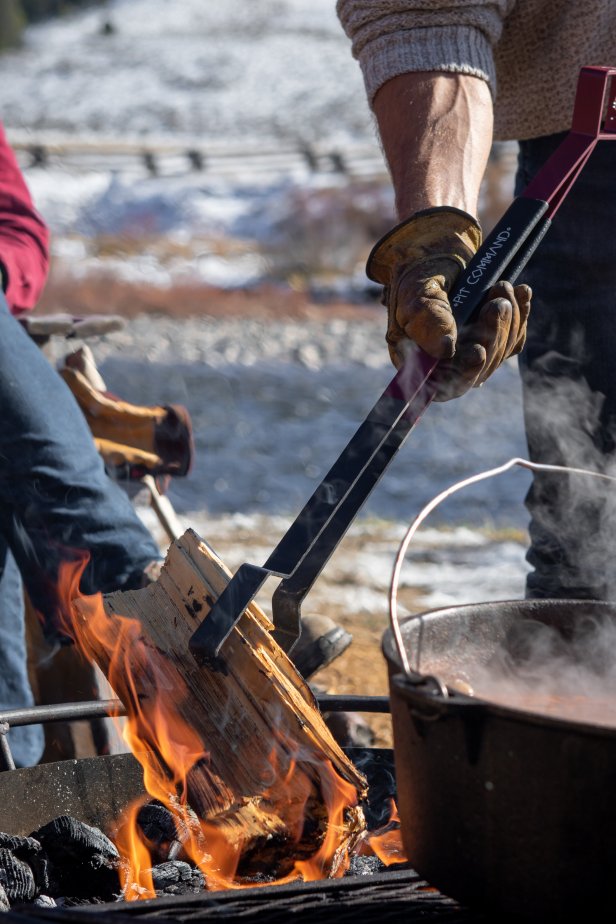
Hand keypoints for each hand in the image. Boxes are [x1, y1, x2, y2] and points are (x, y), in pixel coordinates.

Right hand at [367, 207, 531, 400]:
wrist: (440, 245)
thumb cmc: (421, 269)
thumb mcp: (419, 291)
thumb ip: (428, 320)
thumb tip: (446, 351)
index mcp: (417, 358)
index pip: (442, 383)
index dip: (463, 374)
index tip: (478, 352)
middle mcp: (444, 362)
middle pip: (477, 370)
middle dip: (492, 336)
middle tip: (497, 301)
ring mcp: (469, 351)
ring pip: (499, 354)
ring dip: (508, 321)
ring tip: (504, 287)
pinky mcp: (491, 337)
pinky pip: (513, 339)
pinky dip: (520, 316)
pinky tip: (522, 293)